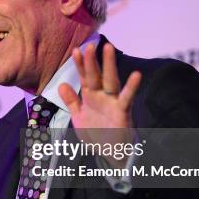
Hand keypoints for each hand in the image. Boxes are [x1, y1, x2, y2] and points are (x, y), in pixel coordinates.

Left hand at [58, 43, 141, 166]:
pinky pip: (127, 98)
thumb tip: (62, 84)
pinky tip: (137, 75)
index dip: (80, 65)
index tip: (75, 50)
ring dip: (109, 65)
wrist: (111, 154)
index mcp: (91, 97)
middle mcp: (102, 96)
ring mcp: (113, 103)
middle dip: (93, 61)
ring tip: (108, 48)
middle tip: (90, 44)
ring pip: (111, 81)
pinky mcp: (123, 112)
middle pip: (97, 75)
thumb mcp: (79, 117)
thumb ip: (72, 101)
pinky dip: (132, 87)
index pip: (85, 77)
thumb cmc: (97, 134)